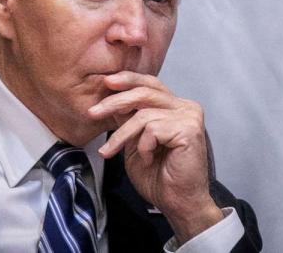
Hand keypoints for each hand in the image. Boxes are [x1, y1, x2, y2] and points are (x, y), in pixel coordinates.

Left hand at [88, 71, 222, 244]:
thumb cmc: (159, 176)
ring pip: (144, 114)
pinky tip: (148, 159)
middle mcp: (186, 107)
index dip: (128, 79)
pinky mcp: (189, 130)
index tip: (106, 82)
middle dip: (115, 101)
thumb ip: (129, 119)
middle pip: (146, 92)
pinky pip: (152, 129)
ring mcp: (190, 117)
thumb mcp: (135, 142)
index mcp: (176, 107)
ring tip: (111, 151)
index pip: (151, 84)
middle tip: (93, 112)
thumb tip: (112, 99)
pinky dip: (143, 146)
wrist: (177, 202)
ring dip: (121, 135)